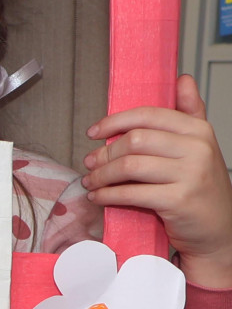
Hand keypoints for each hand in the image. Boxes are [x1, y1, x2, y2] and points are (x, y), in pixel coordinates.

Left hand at [84, 75, 231, 288]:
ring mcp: (189, 175)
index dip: (115, 122)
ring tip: (91, 180)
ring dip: (101, 175)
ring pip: (129, 166)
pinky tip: (99, 196)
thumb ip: (190, 112)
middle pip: (135, 140)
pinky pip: (131, 193)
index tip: (94, 132)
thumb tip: (183, 79)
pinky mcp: (178, 200)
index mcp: (199, 130)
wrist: (217, 229)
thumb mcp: (200, 146)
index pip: (148, 115)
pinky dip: (108, 195)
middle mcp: (198, 149)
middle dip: (105, 152)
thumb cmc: (200, 186)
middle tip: (90, 162)